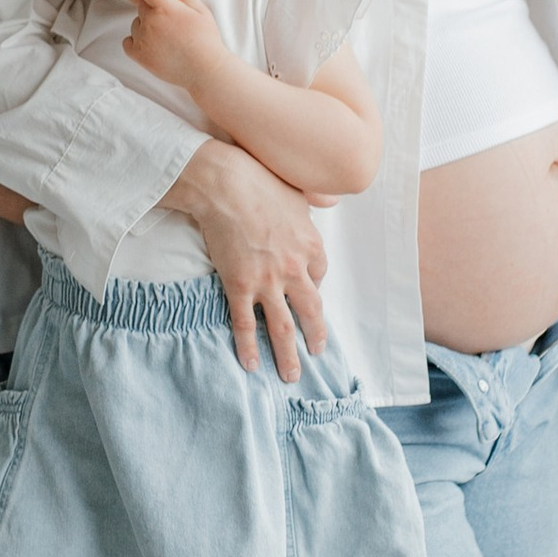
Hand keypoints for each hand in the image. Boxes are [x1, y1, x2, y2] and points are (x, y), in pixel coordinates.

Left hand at [122, 0, 224, 95]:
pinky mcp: (138, 55)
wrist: (205, 71)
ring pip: (136, 23)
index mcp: (166, 7)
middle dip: (154, 8)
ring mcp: (142, 39)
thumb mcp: (199, 10)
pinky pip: (128, 41)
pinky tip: (155, 46)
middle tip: (172, 21)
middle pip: (142, 4)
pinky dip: (137, 42)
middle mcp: (150, 21)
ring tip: (167, 37)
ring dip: (146, 26)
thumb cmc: (206, 39)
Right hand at [165, 139, 327, 378]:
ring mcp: (268, 281)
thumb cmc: (261, 181)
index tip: (306, 297)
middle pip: (311, 311)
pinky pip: (246, 323)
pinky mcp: (240, 285)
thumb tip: (331, 199)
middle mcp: (295, 269)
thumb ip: (316, 200)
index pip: (319, 278)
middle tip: (317, 353)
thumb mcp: (299, 190)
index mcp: (312, 247)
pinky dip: (249, 346)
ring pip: (283, 327)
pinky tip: (251, 365)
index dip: (313, 290)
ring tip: (291, 375)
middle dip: (315, 336)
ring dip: (288, 355)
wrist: (226, 184)